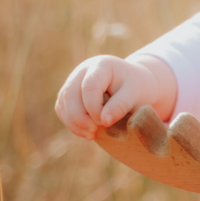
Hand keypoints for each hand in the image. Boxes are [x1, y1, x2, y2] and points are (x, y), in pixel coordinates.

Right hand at [55, 55, 176, 139]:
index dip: (93, 108)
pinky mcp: (70, 94)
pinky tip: (84, 132)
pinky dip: (70, 122)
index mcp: (101, 65)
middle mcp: (83, 70)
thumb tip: (104, 121)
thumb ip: (120, 105)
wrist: (135, 84)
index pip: (89, 87)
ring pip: (63, 103)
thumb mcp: (135, 94)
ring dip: (73, 122)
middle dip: (79, 117)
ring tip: (91, 135)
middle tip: (93, 132)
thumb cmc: (137, 87)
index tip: (105, 123)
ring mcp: (74, 81)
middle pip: (70, 94)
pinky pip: (62, 109)